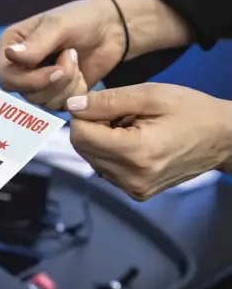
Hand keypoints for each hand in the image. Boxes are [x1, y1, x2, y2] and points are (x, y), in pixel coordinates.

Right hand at [0, 0, 190, 109]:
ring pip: (44, 102)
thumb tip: (10, 55)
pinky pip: (60, 106)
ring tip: (76, 61)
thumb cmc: (81, 18)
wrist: (111, 28)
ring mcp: (36, 84)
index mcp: (10, 47)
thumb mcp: (58, 25)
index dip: (29, 80)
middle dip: (54, 81)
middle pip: (25, 93)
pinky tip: (81, 74)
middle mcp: (19, 68)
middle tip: (72, 57)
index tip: (56, 70)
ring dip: (67, 85)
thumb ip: (36, 44)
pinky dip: (75, 92)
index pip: (6, 77)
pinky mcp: (55, 95)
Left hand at [68, 83, 231, 200]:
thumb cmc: (191, 111)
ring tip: (129, 127)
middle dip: (91, 127)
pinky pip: (106, 169)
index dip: (83, 115)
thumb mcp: (151, 95)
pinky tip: (132, 142)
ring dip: (100, 140)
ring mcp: (134, 189)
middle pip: (83, 148)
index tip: (101, 103)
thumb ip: (107, 101)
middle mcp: (131, 178)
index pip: (80, 135)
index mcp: (136, 152)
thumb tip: (72, 105)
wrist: (224, 140)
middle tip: (119, 114)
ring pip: (91, 159)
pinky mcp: (137, 193)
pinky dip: (110, 153)